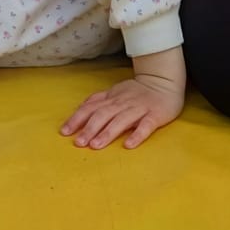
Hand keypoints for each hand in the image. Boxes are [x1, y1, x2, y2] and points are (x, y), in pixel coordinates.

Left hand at [60, 73, 184, 149]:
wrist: (165, 83)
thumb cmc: (137, 92)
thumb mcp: (115, 92)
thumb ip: (99, 100)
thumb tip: (80, 109)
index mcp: (112, 98)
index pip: (91, 107)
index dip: (77, 119)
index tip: (65, 132)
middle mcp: (123, 103)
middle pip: (104, 114)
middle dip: (90, 128)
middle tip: (79, 143)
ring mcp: (139, 109)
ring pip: (121, 120)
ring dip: (108, 133)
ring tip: (96, 145)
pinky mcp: (155, 115)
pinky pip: (146, 126)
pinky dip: (137, 135)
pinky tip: (128, 145)